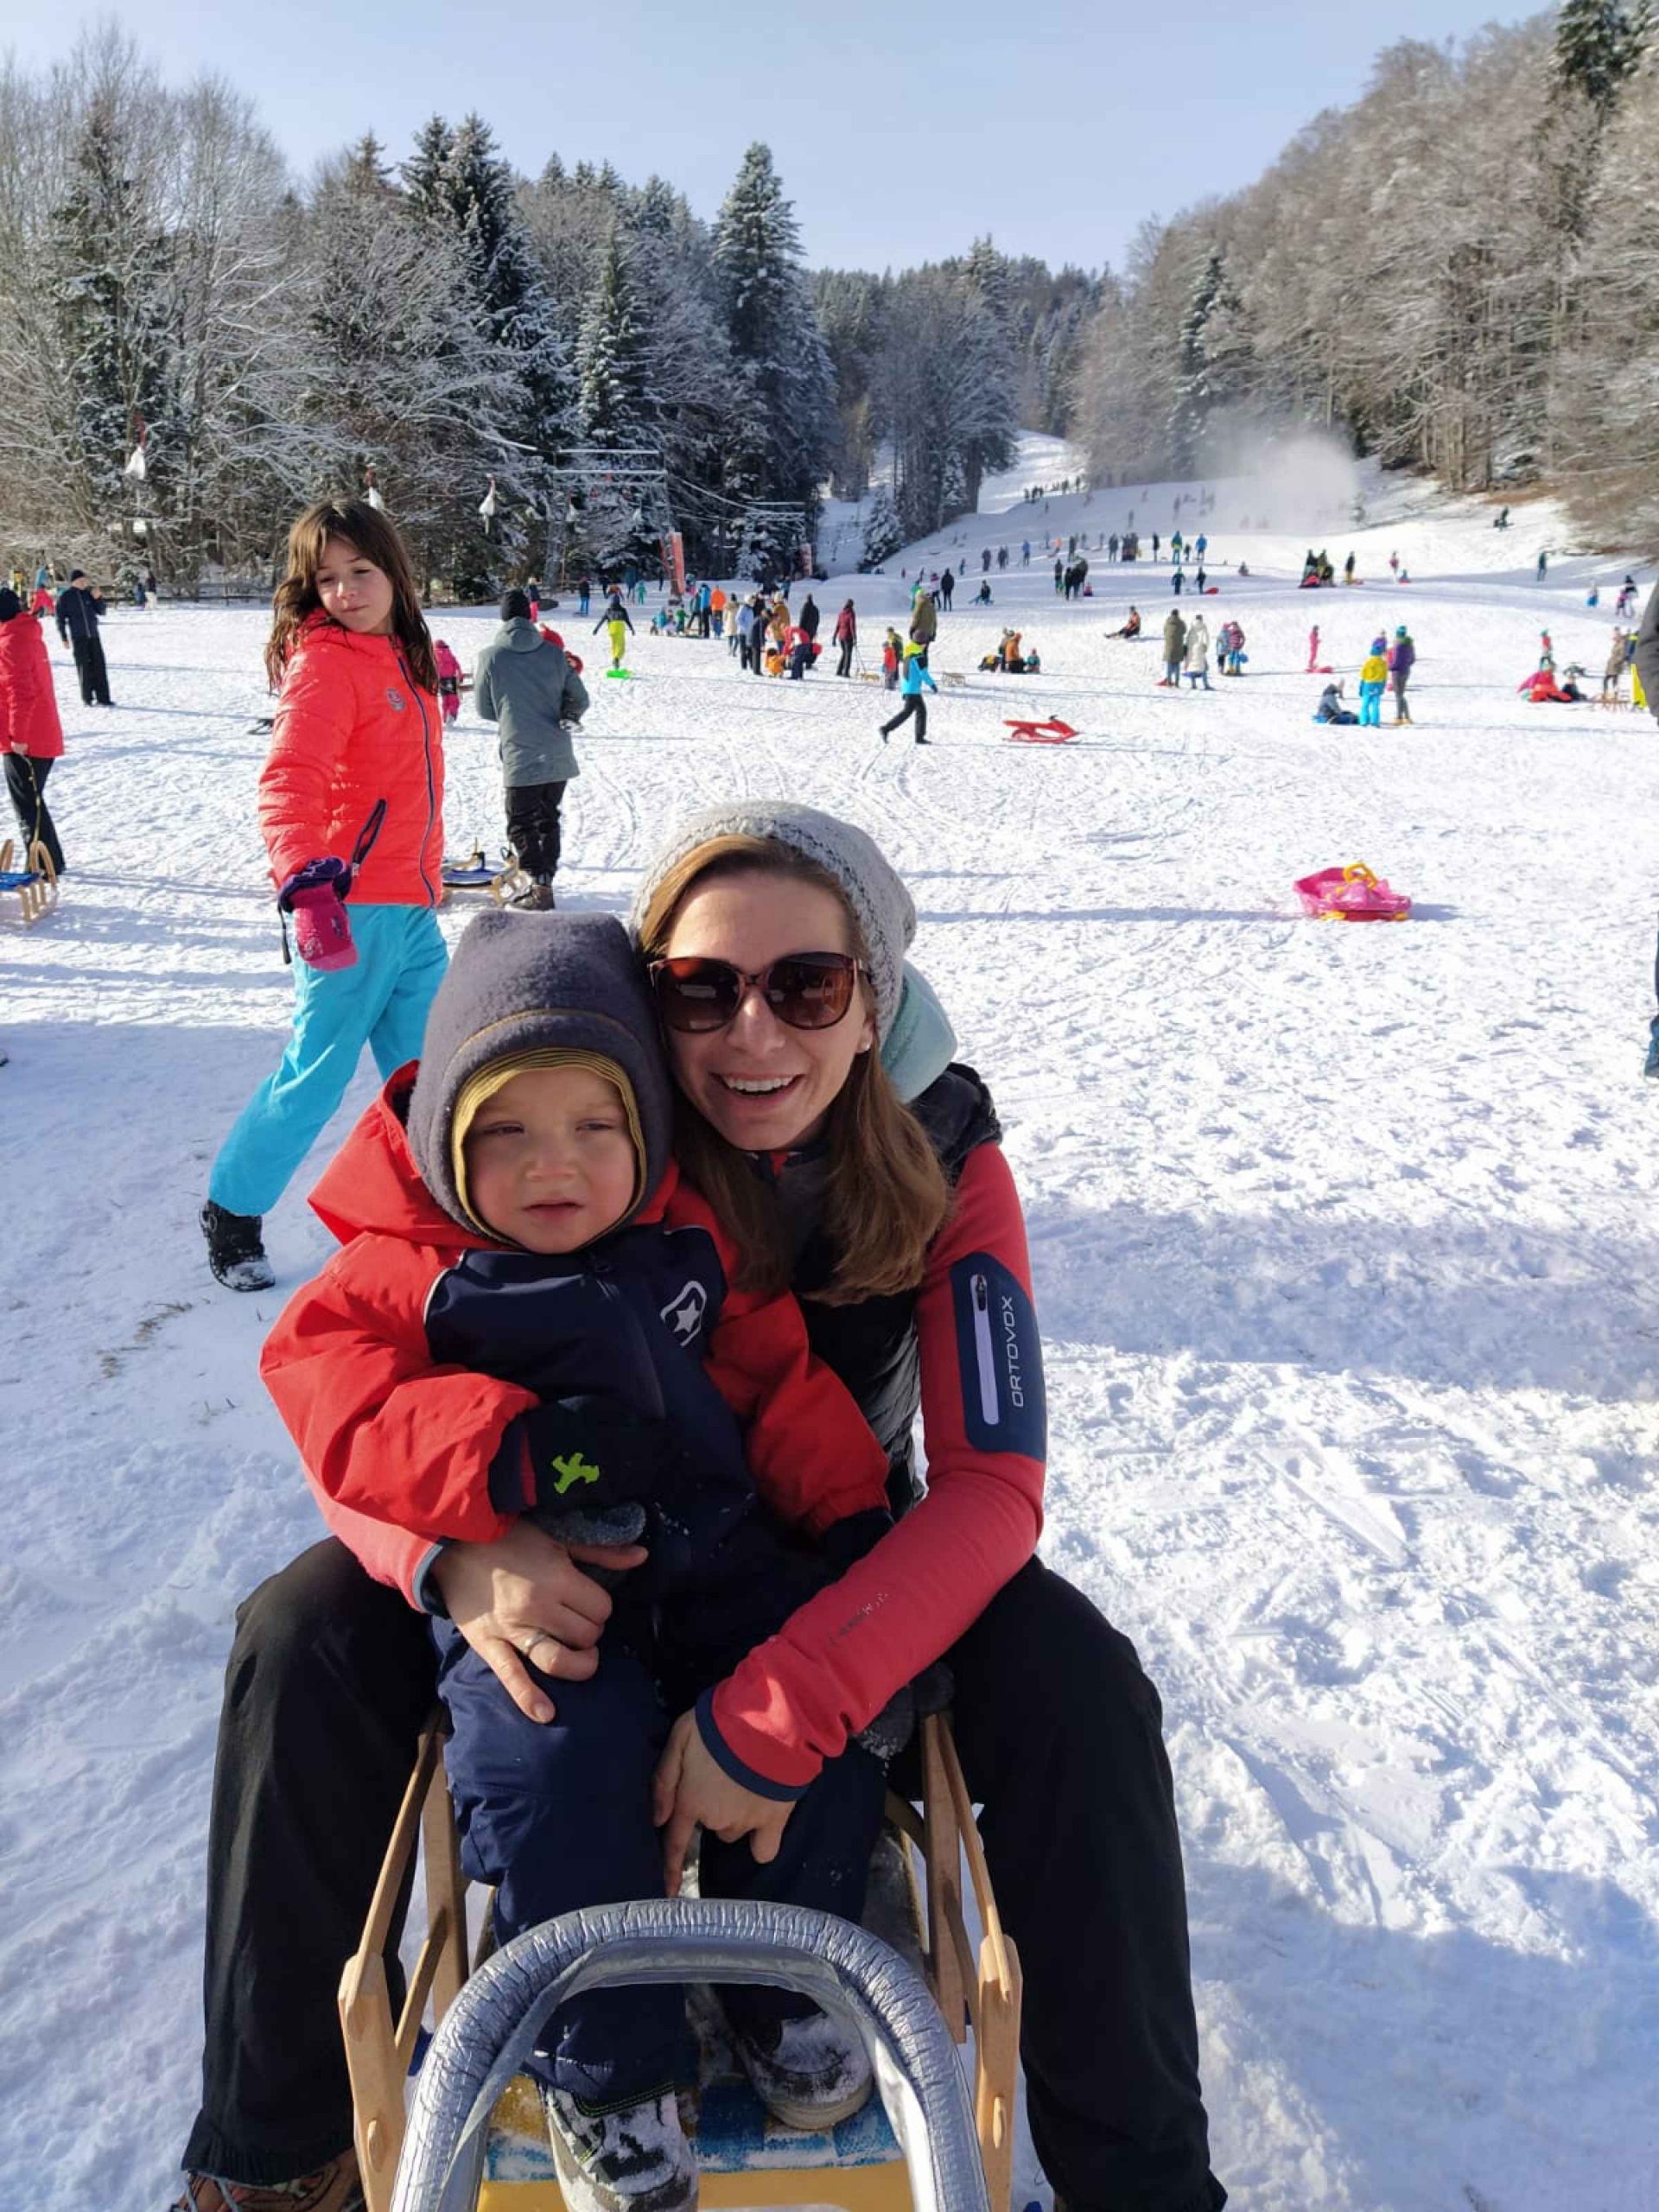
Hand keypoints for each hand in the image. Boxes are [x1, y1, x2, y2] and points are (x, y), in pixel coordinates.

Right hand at [432, 1519, 646, 1723]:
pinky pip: (511, 1676)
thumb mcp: (559, 1537)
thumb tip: (642, 1557)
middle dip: (590, 1632)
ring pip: (558, 1661)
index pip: (601, 1608)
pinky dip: (528, 1698)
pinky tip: (545, 1713)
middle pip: (585, 1636)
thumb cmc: (511, 1538)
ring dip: (578, 1665)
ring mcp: (512, 1629)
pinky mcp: (488, 1644)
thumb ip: (601, 1551)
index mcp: (557, 1578)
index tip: (590, 1602)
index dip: (601, 1607)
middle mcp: (537, 1607)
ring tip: (582, 1659)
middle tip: (580, 1622)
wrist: (455, 1543)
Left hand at [653, 1709, 794, 1895]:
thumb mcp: (680, 1736)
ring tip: (747, 1782)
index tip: (667, 1893)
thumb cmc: (720, 1725)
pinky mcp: (776, 1820)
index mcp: (691, 1800)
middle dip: (714, 1807)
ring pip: (735, 1830)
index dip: (669, 1869)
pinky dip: (762, 1840)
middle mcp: (716, 1819)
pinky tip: (766, 1819)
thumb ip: (665, 1777)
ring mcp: (747, 1822)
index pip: (674, 1843)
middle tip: (724, 1775)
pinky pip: (765, 1849)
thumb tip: (658, 1819)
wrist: (770, 1721)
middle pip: (711, 1825)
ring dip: (736, 1815)